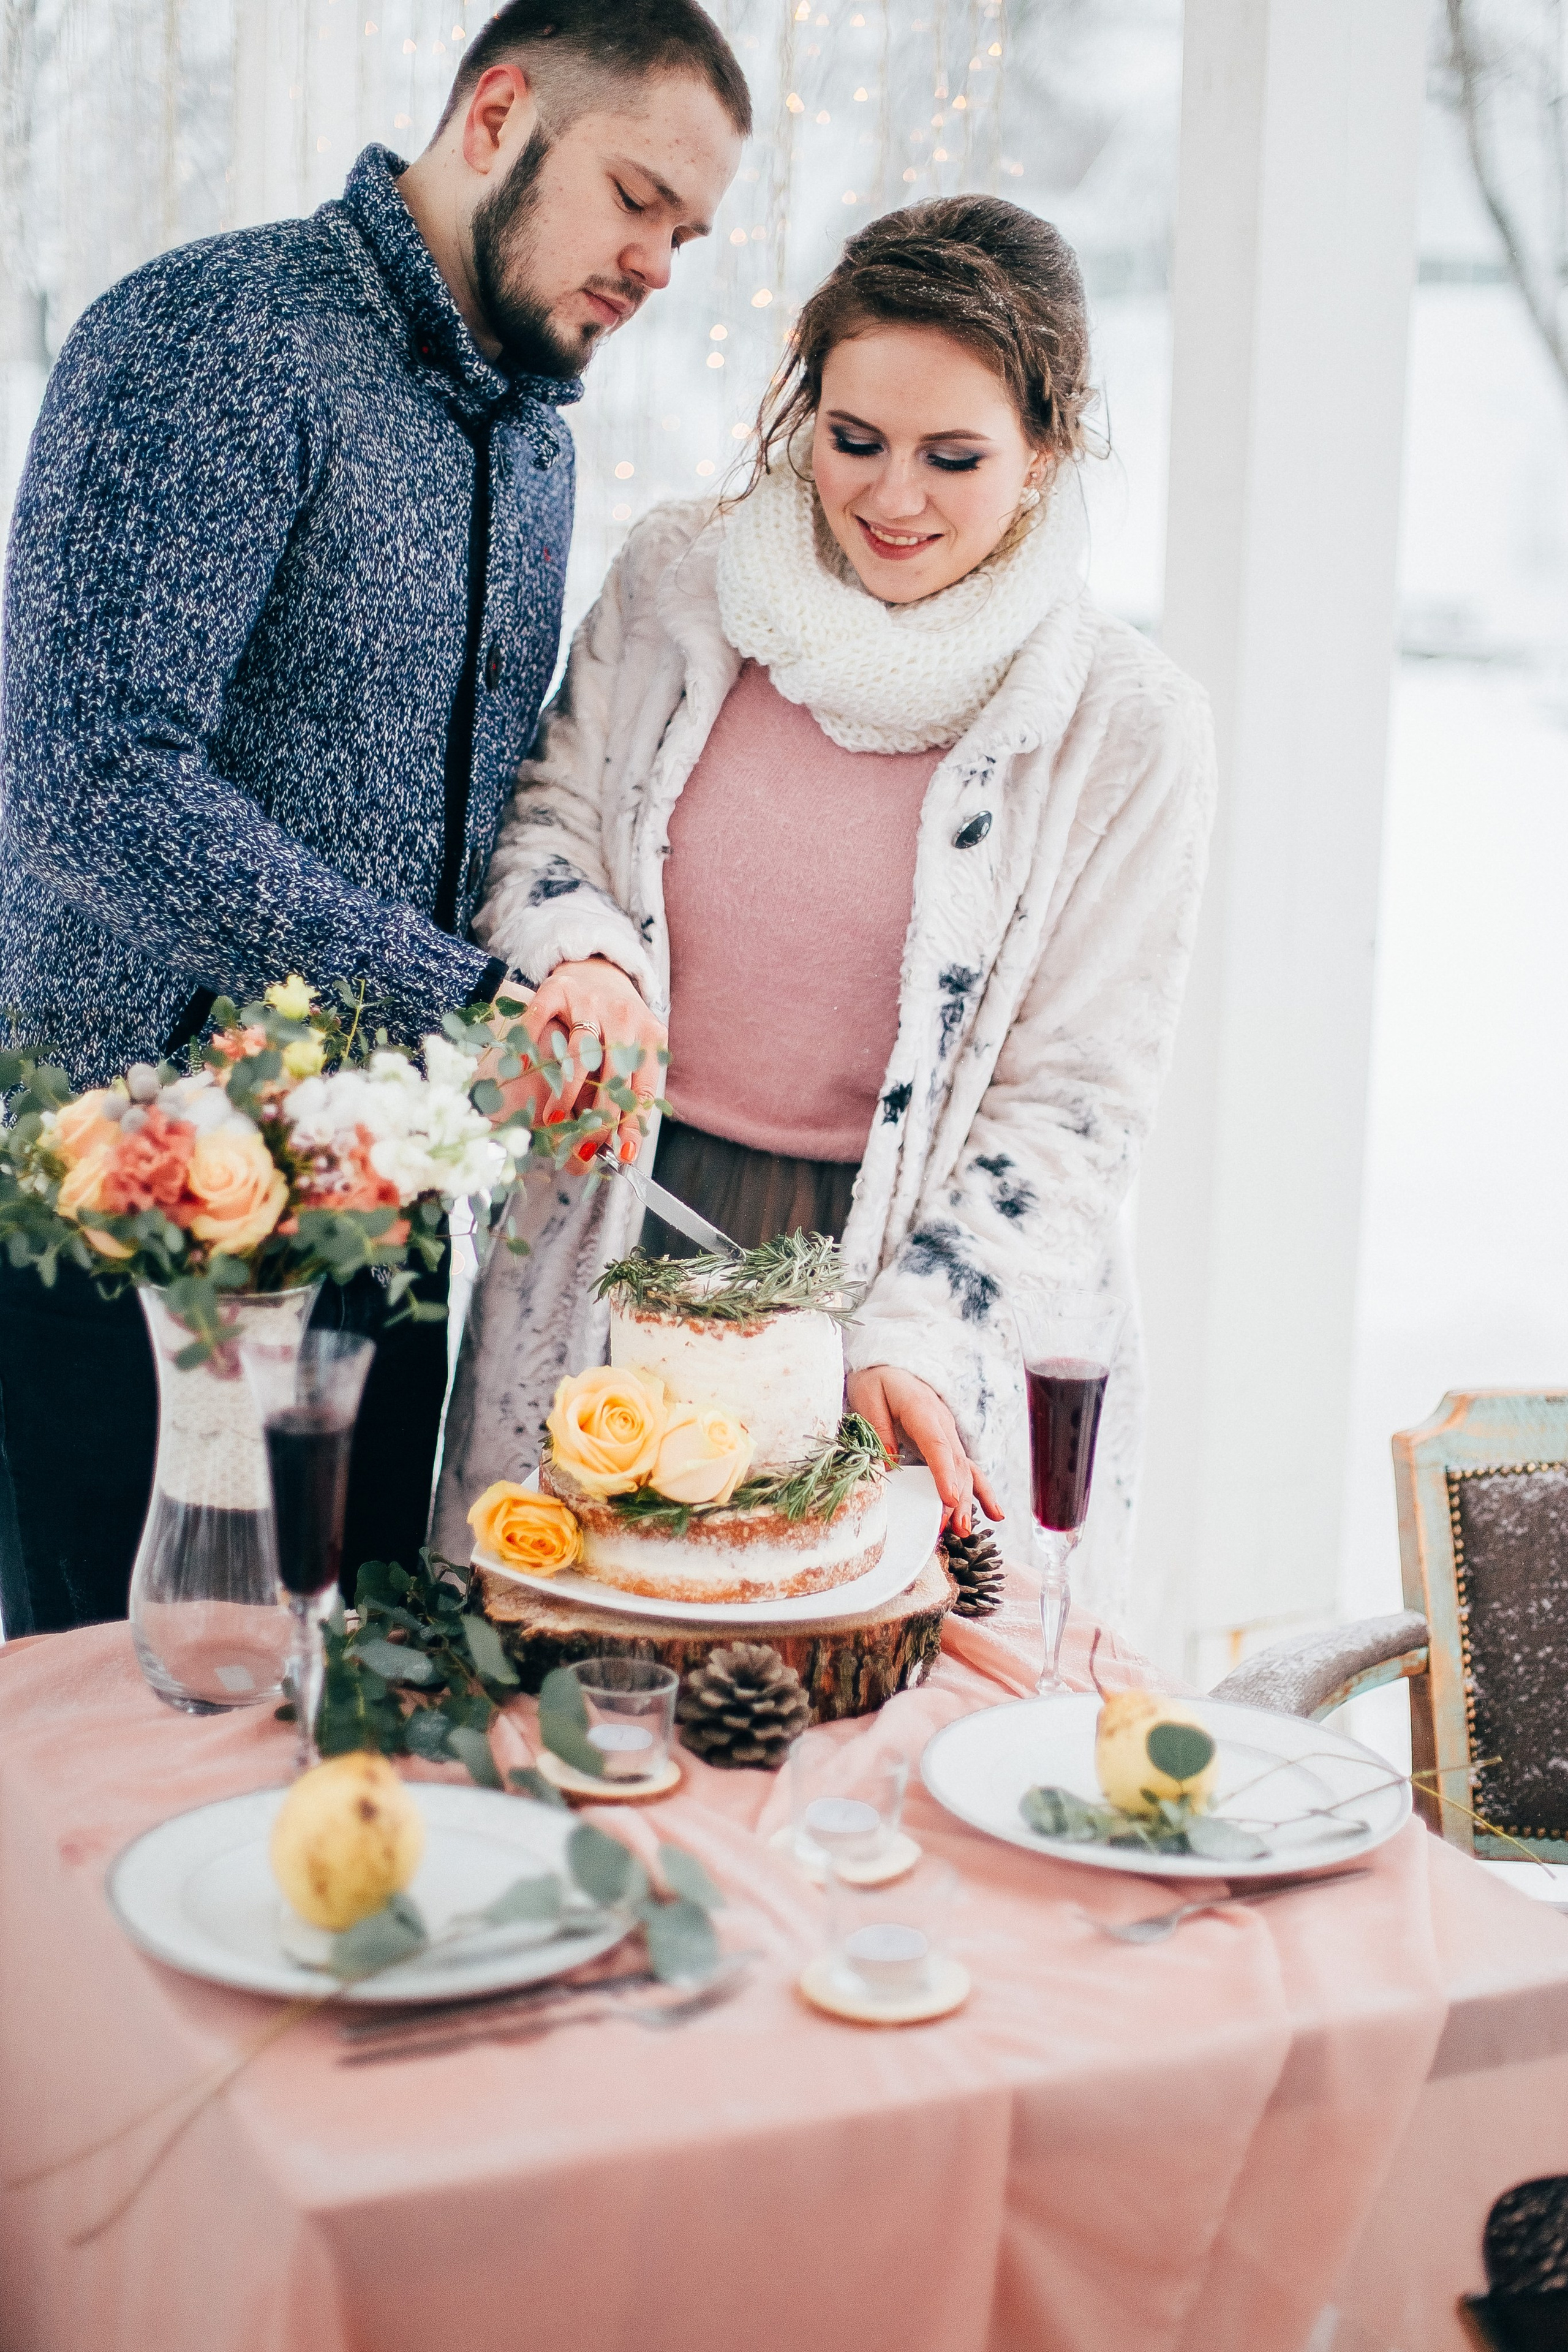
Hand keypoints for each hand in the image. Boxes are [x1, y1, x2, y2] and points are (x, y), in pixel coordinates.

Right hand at [484, 957, 664, 1161]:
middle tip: (584, 1147)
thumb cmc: (617, 1025)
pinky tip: (525, 1069)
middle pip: (612, 1075)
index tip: (624, 1154)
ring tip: (555, 1121)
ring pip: (579, 1051)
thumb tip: (624, 1146)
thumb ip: (630, 1089)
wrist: (599, 969)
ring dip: (566, 1091)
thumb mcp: (636, 1051)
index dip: (632, 1123)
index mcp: (649, 1036)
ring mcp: (590, 1001)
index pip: (641, 1087)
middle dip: (599, 1116)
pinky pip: (541, 1017)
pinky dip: (530, 1043)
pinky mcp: (558, 988)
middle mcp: (624, 1017)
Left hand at [846, 1366, 1003, 1538]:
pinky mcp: (948, 1443)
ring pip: (965, 1470)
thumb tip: (888, 1464)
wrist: (891, 1366)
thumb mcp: (868, 1396)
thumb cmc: (877, 1381)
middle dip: (957, 1498)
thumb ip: (877, 1428)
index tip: (949, 1498)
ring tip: (964, 1530)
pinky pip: (967, 1468)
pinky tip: (994, 1514)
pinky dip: (981, 1492)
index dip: (944, 1473)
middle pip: (955, 1464)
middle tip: (950, 1527)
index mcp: (922, 1410)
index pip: (937, 1444)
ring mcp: (949, 1434)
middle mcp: (943, 1424)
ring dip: (968, 1501)